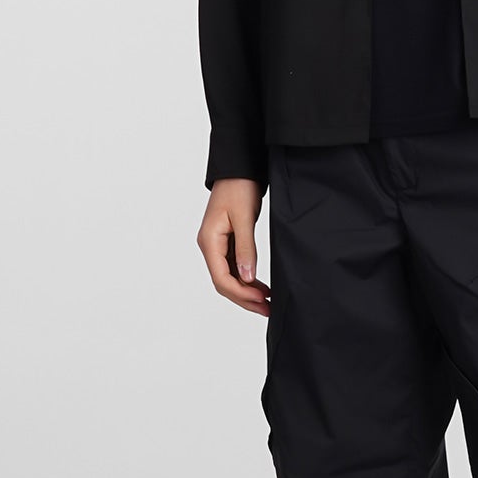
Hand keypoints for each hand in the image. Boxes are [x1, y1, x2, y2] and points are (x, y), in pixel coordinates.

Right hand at [197, 177, 270, 315]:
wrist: (238, 169)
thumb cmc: (239, 187)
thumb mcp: (244, 218)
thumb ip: (246, 249)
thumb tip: (247, 278)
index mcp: (209, 241)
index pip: (221, 278)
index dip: (241, 293)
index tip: (261, 301)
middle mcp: (210, 246)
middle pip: (224, 282)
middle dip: (245, 298)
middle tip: (267, 309)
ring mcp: (217, 245)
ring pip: (230, 277)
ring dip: (247, 291)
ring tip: (267, 302)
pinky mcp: (227, 242)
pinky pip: (234, 267)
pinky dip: (247, 279)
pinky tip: (261, 287)